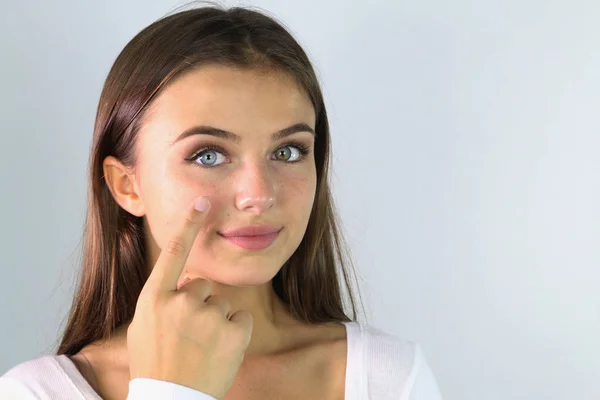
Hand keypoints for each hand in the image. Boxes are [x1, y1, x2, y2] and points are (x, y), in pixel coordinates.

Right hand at [126, 197, 253, 398]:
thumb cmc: (155, 365)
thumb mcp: (144, 328)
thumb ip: (162, 300)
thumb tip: (182, 284)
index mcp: (154, 299)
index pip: (173, 253)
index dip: (188, 225)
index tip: (202, 202)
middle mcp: (181, 302)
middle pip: (202, 285)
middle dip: (199, 305)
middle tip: (188, 336)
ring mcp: (208, 316)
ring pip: (222, 304)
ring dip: (216, 322)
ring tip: (201, 349)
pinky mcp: (233, 331)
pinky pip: (240, 319)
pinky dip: (234, 333)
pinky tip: (219, 352)